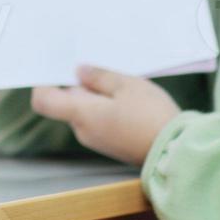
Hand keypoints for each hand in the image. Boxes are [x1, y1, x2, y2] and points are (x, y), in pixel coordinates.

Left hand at [30, 65, 179, 167]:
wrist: (177, 152)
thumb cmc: (152, 115)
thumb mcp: (127, 86)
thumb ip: (99, 77)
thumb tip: (78, 72)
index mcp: (81, 114)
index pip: (43, 101)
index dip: (43, 83)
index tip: (55, 66)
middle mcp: (83, 131)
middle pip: (68, 102)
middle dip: (80, 84)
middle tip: (100, 66)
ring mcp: (96, 140)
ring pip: (85, 110)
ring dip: (97, 96)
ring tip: (121, 82)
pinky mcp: (110, 145)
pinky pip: (99, 121)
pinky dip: (107, 108)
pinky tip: (128, 99)